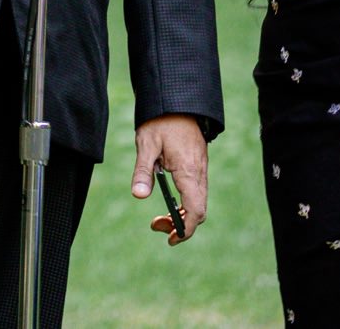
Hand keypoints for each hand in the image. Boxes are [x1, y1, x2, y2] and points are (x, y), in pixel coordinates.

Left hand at [131, 114, 207, 244]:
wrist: (178, 101)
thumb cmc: (161, 121)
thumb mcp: (146, 144)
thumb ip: (143, 171)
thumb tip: (138, 196)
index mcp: (188, 170)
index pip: (195, 209)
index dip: (185, 228)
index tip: (171, 238)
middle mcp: (199, 173)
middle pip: (199, 211)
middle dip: (180, 225)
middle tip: (156, 226)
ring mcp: (201, 170)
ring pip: (198, 203)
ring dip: (181, 215)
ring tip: (158, 220)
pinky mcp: (198, 166)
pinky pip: (196, 192)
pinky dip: (185, 204)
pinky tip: (169, 203)